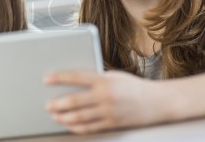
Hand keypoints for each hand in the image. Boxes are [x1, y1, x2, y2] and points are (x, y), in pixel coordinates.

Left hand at [44, 70, 161, 133]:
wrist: (157, 102)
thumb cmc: (134, 86)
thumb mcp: (115, 76)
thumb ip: (97, 79)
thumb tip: (76, 82)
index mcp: (105, 80)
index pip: (76, 77)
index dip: (59, 78)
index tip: (46, 79)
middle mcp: (106, 96)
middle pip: (75, 101)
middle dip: (58, 104)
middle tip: (47, 105)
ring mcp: (109, 111)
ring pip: (80, 116)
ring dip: (64, 117)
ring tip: (55, 116)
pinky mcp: (112, 123)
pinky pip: (90, 127)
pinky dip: (77, 127)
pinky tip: (70, 125)